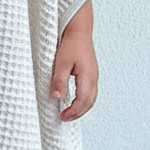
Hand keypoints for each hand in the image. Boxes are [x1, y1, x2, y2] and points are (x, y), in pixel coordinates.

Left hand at [50, 0, 97, 121]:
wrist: (79, 30)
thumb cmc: (71, 44)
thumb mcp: (61, 62)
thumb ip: (59, 80)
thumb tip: (56, 97)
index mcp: (88, 76)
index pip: (83, 101)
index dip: (74, 112)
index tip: (63, 117)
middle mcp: (93, 78)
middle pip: (89, 103)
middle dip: (78, 113)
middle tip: (64, 118)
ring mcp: (93, 76)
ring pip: (91, 98)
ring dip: (81, 108)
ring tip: (68, 114)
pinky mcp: (91, 74)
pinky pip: (90, 92)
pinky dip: (83, 101)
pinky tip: (74, 102)